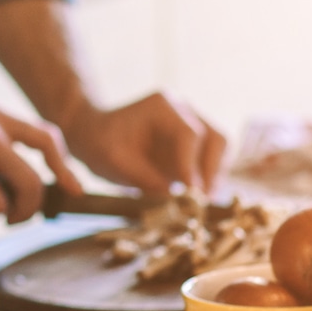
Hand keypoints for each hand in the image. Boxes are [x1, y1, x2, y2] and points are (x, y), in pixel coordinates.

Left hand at [59, 92, 226, 196]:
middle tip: (200, 202)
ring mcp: (191, 126)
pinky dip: (207, 180)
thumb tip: (176, 201)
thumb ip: (145, 179)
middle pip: (215, 139)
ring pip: (219, 150)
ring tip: (198, 204)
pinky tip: (194, 199)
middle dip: (210, 172)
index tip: (190, 194)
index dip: (191, 166)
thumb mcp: (115, 162)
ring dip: (213, 178)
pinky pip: (211, 161)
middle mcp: (183, 111)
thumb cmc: (99, 143)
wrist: (92, 134)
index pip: (189, 135)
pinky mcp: (192, 145)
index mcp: (162, 106)